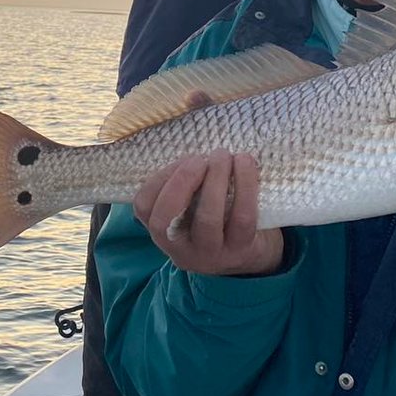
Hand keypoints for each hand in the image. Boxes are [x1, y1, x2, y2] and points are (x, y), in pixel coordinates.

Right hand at [133, 150, 283, 276]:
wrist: (251, 252)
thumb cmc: (216, 218)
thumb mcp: (190, 208)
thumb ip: (182, 184)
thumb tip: (189, 141)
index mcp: (163, 234)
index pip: (144, 208)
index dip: (159, 178)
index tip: (182, 161)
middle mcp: (181, 250)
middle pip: (166, 219)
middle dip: (181, 181)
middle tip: (199, 159)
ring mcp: (212, 254)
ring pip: (207, 218)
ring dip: (215, 178)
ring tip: (223, 155)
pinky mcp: (242, 250)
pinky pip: (242, 217)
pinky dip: (245, 185)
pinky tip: (245, 162)